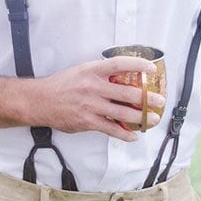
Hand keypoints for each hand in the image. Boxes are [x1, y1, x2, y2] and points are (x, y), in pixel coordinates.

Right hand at [28, 57, 163, 141]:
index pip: (119, 64)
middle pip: (126, 92)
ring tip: (152, 118)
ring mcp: (90, 105)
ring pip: (122, 112)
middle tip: (159, 100)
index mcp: (91, 70)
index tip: (151, 68)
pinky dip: (124, 133)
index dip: (137, 65)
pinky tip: (134, 135)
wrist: (41, 101)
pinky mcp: (87, 121)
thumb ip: (100, 73)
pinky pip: (111, 129)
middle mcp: (92, 86)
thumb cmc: (62, 85)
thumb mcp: (81, 70)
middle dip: (146, 98)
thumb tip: (122, 75)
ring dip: (141, 117)